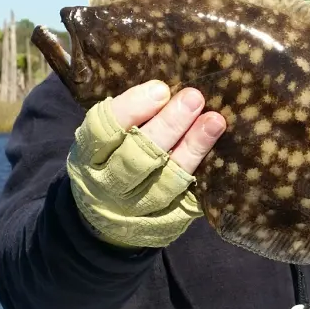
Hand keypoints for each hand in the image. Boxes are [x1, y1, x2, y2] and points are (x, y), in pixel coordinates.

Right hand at [66, 81, 226, 248]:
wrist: (105, 218)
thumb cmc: (110, 160)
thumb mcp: (103, 140)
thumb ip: (130, 117)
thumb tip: (168, 86)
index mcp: (88, 157)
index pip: (104, 131)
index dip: (132, 109)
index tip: (161, 89)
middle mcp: (109, 185)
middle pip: (138, 156)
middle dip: (169, 125)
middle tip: (194, 98)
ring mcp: (136, 208)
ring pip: (166, 179)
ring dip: (192, 148)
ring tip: (214, 122)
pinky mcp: (163, 222)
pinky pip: (185, 200)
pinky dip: (202, 176)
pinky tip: (222, 156)